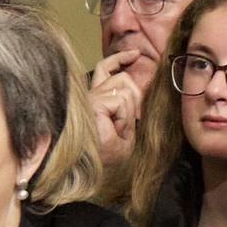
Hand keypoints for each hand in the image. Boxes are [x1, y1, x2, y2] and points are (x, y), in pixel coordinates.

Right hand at [89, 50, 143, 167]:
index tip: (135, 54)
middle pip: (123, 77)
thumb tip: (135, 85)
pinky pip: (121, 101)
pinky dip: (124, 118)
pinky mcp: (92, 102)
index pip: (107, 68)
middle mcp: (90, 94)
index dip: (122, 58)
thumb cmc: (108, 157)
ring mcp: (90, 98)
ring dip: (129, 113)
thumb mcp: (125, 130)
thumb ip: (128, 108)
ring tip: (117, 130)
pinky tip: (114, 129)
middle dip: (136, 98)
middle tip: (129, 122)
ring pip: (125, 87)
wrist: (95, 172)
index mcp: (96, 98)